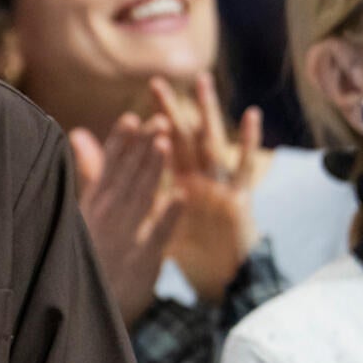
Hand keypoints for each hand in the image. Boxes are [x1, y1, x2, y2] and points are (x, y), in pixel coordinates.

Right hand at [69, 112, 183, 327]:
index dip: (120, 144)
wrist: (83, 313)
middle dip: (142, 148)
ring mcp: (122, 242)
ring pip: (140, 199)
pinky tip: (180, 195)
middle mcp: (104, 221)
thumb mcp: (81, 212)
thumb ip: (88, 171)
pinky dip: (168, 216)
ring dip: (152, 171)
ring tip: (165, 143)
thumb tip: (79, 134)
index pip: (107, 170)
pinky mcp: (140, 264)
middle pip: (126, 178)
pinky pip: (156, 236)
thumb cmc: (84, 257)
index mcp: (90, 209)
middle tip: (158, 120)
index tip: (132, 119)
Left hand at [151, 74, 265, 304]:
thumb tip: (112, 194)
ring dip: (207, 113)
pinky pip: (245, 166)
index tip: (130, 103)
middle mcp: (200, 179)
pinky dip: (248, 142)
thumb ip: (138, 199)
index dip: (147, 126)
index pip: (160, 148)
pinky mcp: (240, 197)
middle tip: (156, 81)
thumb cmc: (192, 251)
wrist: (221, 280)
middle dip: (170, 111)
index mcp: (180, 183)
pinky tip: (250, 115)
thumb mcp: (159, 224)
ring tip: (202, 83)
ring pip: (212, 143)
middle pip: (183, 138)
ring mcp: (221, 185)